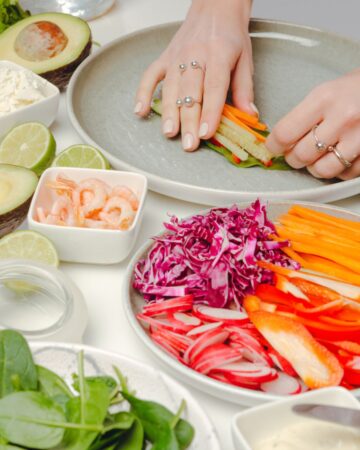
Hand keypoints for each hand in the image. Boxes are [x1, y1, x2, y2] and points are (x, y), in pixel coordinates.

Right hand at [134, 0, 256, 150]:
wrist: (215, 7)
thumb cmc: (230, 35)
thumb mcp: (245, 59)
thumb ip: (245, 89)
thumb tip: (249, 116)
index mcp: (219, 55)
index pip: (214, 88)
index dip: (210, 113)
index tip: (206, 133)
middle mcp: (195, 55)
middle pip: (190, 93)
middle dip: (189, 121)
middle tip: (189, 143)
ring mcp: (176, 57)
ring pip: (171, 88)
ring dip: (169, 113)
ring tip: (169, 133)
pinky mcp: (164, 57)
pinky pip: (150, 75)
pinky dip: (143, 93)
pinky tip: (140, 111)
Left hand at [266, 70, 359, 179]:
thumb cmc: (357, 88)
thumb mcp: (327, 92)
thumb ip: (304, 116)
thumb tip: (280, 142)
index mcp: (324, 98)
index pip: (285, 133)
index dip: (274, 146)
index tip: (273, 148)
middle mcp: (342, 118)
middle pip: (301, 155)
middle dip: (294, 158)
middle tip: (296, 154)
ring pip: (323, 169)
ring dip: (315, 167)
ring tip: (318, 157)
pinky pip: (346, 174)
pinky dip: (340, 170)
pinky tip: (341, 157)